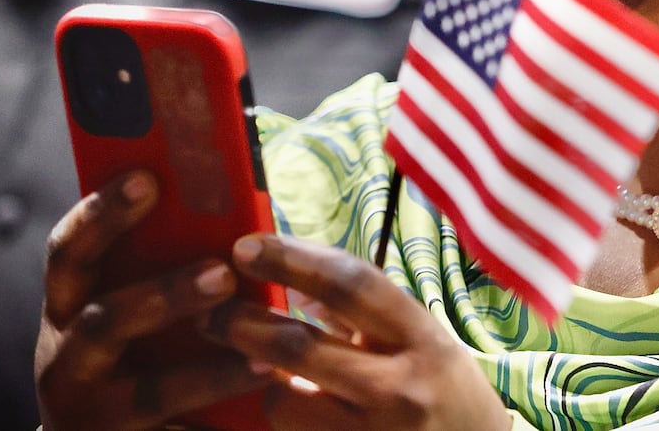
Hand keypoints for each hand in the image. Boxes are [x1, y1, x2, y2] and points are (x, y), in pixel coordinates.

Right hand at [35, 171, 269, 429]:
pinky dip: (215, 424)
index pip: (69, 251)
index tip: (148, 178)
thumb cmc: (130, 351)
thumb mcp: (130, 306)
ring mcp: (89, 414)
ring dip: (209, 373)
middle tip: (222, 275)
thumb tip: (228, 203)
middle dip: (164, 296)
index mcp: (67, 307)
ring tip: (263, 359)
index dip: (102, 213)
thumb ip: (157, 263)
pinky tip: (259, 409)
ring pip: (149, 393)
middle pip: (105, 320)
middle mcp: (66, 361)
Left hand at [206, 233, 509, 429]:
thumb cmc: (449, 394)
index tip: (246, 245)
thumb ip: (369, 314)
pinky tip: (281, 400)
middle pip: (299, 344)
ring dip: (259, 379)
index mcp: (423, 338)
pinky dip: (278, 412)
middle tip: (209, 308)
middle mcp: (399, 387)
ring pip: (283, 400)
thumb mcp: (426, 342)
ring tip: (251, 364)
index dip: (292, 258)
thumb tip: (299, 285)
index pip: (350, 283)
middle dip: (243, 321)